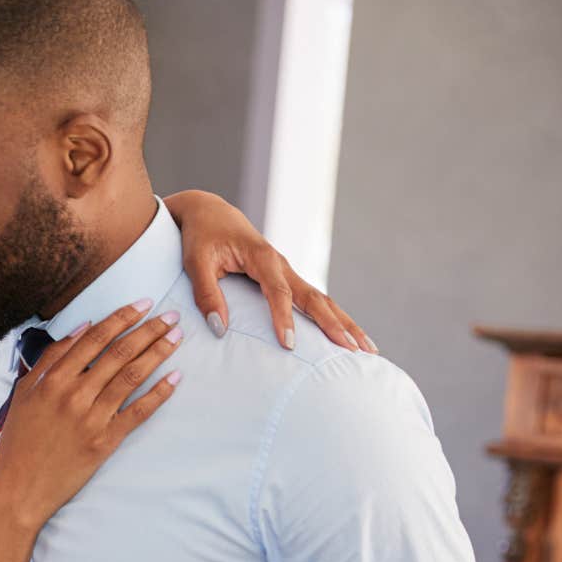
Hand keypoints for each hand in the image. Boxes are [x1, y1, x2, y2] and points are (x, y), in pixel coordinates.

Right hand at [0, 301, 182, 526]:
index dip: (121, 318)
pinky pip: (138, 411)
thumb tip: (81, 330)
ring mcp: (92, 418)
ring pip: (132, 376)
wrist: (21, 487)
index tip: (142, 304)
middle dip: (149, 330)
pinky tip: (175, 378)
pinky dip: (159, 393)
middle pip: (119, 353)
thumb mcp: (23, 393)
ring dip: (158, 353)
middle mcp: (75, 394)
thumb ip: (49, 360)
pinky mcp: (106, 440)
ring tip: (176, 338)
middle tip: (170, 316)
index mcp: (53, 379)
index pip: (94, 338)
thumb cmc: (20, 440)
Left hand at [165, 190, 374, 353]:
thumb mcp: (195, 263)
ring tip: (366, 348)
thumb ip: (206, 294)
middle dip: (335, 324)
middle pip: (314, 297)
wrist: (209, 212)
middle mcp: (280, 264)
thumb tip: (219, 329)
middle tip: (353, 349)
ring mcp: (286, 271)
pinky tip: (346, 335)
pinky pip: (312, 299)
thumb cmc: (201, 237)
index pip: (279, 291)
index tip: (289, 344)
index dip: (284, 318)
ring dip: (344, 323)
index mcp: (261, 257)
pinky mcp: (285, 277)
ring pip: (321, 299)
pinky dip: (332, 317)